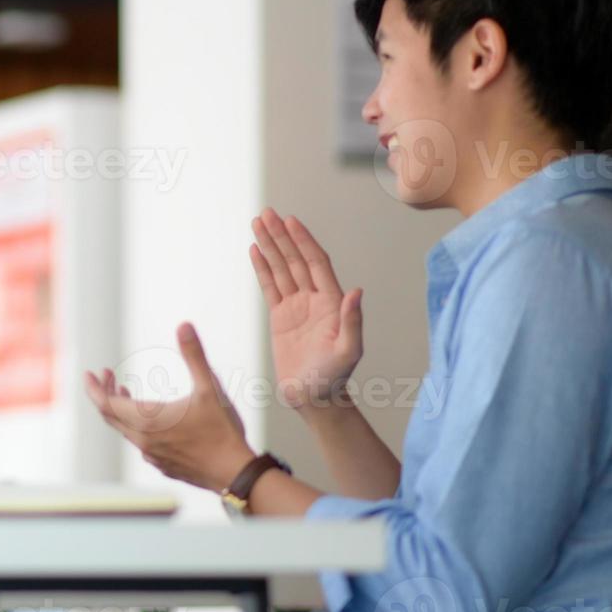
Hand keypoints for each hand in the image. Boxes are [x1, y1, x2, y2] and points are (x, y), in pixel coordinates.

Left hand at [84, 322, 253, 491]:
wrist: (236, 473)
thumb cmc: (222, 430)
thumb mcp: (209, 387)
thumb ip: (194, 356)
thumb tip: (184, 324)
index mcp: (147, 421)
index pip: (105, 404)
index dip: (93, 388)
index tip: (88, 374)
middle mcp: (143, 440)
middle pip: (111, 416)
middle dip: (105, 393)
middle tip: (106, 374)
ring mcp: (152, 455)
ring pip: (125, 430)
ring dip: (121, 408)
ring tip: (124, 391)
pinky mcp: (163, 465)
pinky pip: (140, 443)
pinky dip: (135, 425)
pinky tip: (149, 420)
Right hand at [249, 209, 363, 408]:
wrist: (314, 397)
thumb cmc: (334, 378)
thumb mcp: (348, 352)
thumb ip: (352, 321)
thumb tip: (356, 291)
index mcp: (331, 302)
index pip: (315, 263)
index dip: (303, 241)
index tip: (290, 221)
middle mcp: (314, 298)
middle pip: (295, 259)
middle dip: (281, 236)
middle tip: (266, 213)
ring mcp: (296, 306)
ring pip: (281, 269)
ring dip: (269, 246)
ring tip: (257, 223)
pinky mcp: (280, 317)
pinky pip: (269, 286)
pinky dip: (262, 267)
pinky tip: (255, 251)